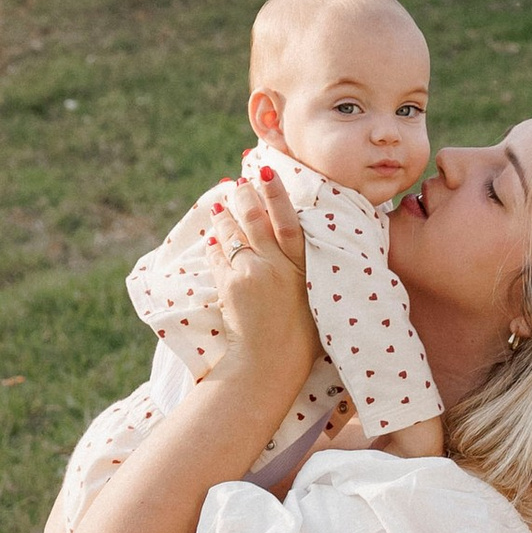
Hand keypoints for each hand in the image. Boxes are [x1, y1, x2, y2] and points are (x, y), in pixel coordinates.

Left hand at [201, 165, 316, 400]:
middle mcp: (275, 264)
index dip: (277, 194)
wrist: (270, 361)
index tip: (267, 171)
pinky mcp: (229, 285)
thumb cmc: (305, 338)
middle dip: (246, 197)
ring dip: (226, 217)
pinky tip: (212, 236)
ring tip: (221, 203)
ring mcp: (250, 273)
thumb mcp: (319, 299)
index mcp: (302, 265)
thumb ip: (310, 271)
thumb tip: (305, 252)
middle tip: (239, 181)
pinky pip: (218, 257)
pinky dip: (215, 245)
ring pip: (233, 235)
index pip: (288, 220)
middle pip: (256, 221)